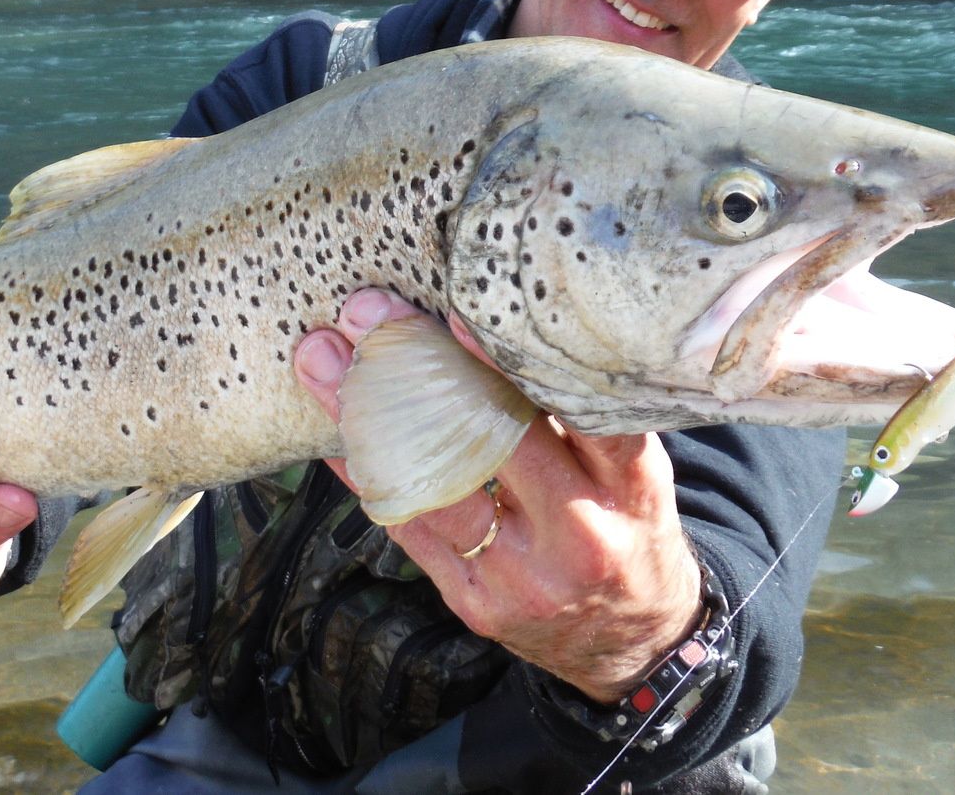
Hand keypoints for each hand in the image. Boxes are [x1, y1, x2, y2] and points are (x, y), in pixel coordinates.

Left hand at [295, 290, 702, 702]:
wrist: (629, 641)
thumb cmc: (626, 527)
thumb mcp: (635, 471)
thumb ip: (580, 415)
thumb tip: (492, 332)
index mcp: (628, 486)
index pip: (572, 413)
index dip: (511, 366)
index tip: (457, 316)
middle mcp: (574, 533)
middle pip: (483, 441)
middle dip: (414, 371)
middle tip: (362, 313)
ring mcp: (518, 574)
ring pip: (429, 483)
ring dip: (365, 416)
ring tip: (319, 359)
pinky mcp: (473, 600)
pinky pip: (408, 526)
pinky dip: (367, 471)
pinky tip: (334, 427)